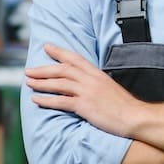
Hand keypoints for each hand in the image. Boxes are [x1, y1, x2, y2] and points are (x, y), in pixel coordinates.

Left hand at [25, 44, 141, 137]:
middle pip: (63, 69)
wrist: (134, 116)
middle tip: (29, 70)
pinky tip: (36, 99)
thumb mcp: (110, 88)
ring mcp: (87, 92)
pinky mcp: (85, 105)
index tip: (46, 47)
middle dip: (44, 69)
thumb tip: (86, 85)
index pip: (75, 58)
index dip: (59, 52)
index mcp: (97, 74)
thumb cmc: (125, 106)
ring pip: (59, 83)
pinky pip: (61, 101)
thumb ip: (97, 84)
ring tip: (29, 82)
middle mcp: (91, 80)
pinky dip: (46, 100)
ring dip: (41, 82)